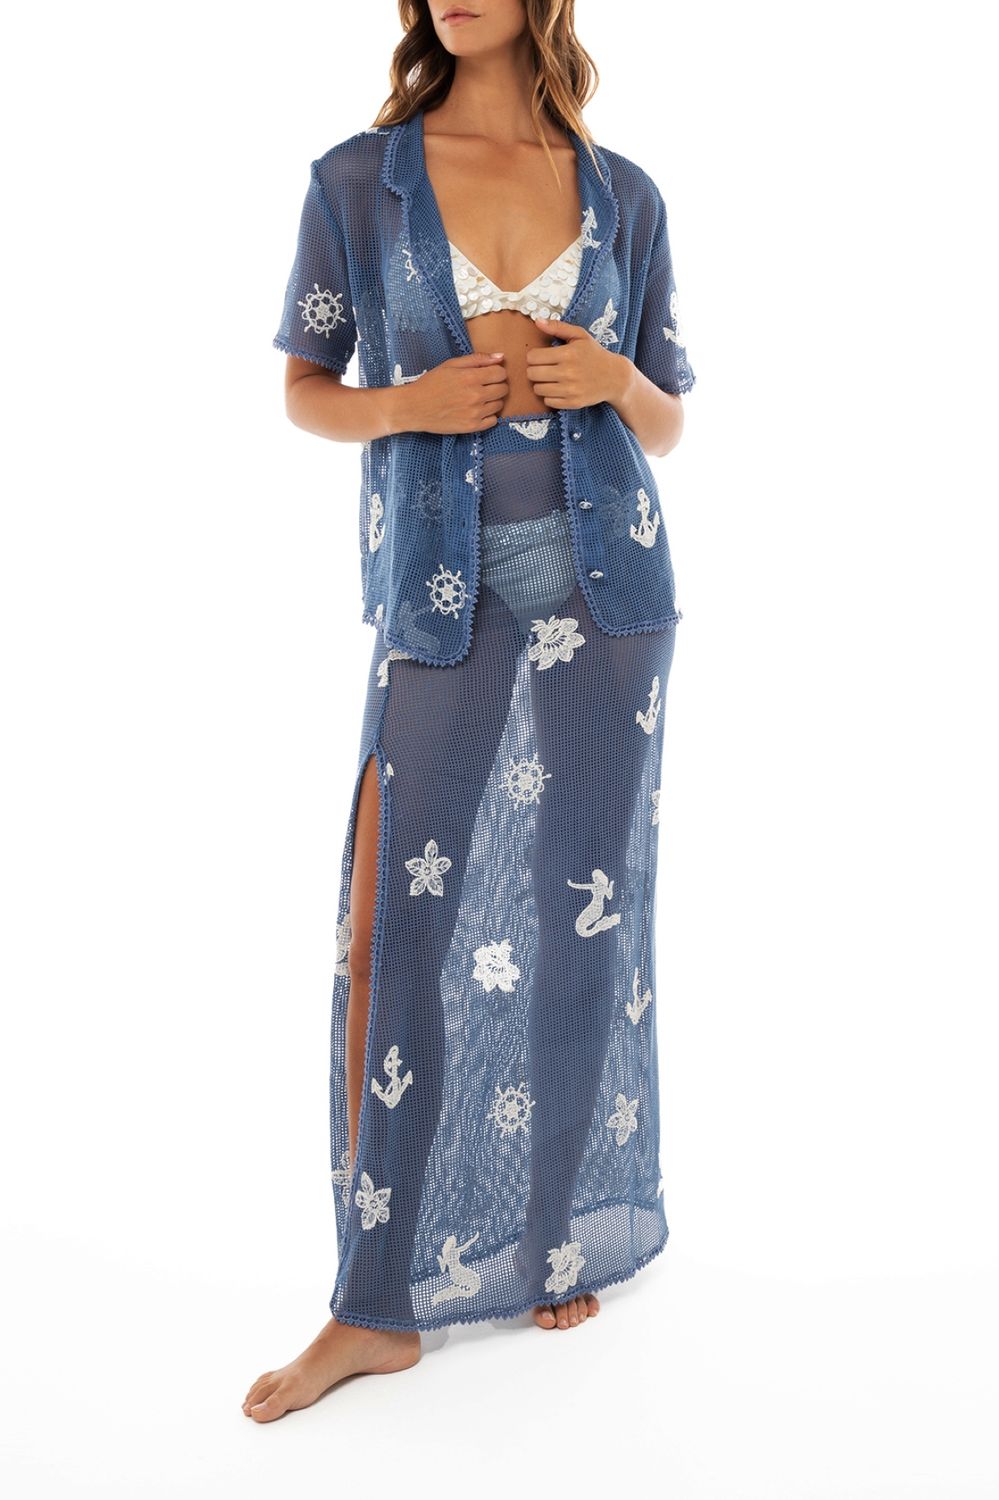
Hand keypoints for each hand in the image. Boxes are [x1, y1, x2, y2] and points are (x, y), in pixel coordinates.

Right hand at [393, 351, 508, 433]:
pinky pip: (493, 421)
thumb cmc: (431, 384)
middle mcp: (476, 396)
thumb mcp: (451, 365)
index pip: (501, 373)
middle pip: (503, 389)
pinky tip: (477, 410)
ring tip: (478, 398)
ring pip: (499, 405)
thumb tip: (500, 356)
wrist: (414, 407)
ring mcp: (475, 413)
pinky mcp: (472, 427)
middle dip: (497, 385)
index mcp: (471, 377)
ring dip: (493, 400)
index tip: (489, 374)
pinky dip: (489, 415)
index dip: (497, 372)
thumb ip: (477, 359)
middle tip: (485, 386)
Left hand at [526, 317, 631, 408]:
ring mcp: (570, 390)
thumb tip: (537, 322)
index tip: (540, 356)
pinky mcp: (573, 402)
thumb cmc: (594, 354)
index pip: (532, 357)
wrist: (615, 377)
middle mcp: (568, 373)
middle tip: (544, 368)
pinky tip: (558, 388)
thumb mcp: (580, 336)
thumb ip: (558, 327)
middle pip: (532, 374)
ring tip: (551, 378)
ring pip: (538, 389)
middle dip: (535, 370)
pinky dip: (550, 396)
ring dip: (541, 384)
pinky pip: (548, 402)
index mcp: (568, 354)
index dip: (533, 356)